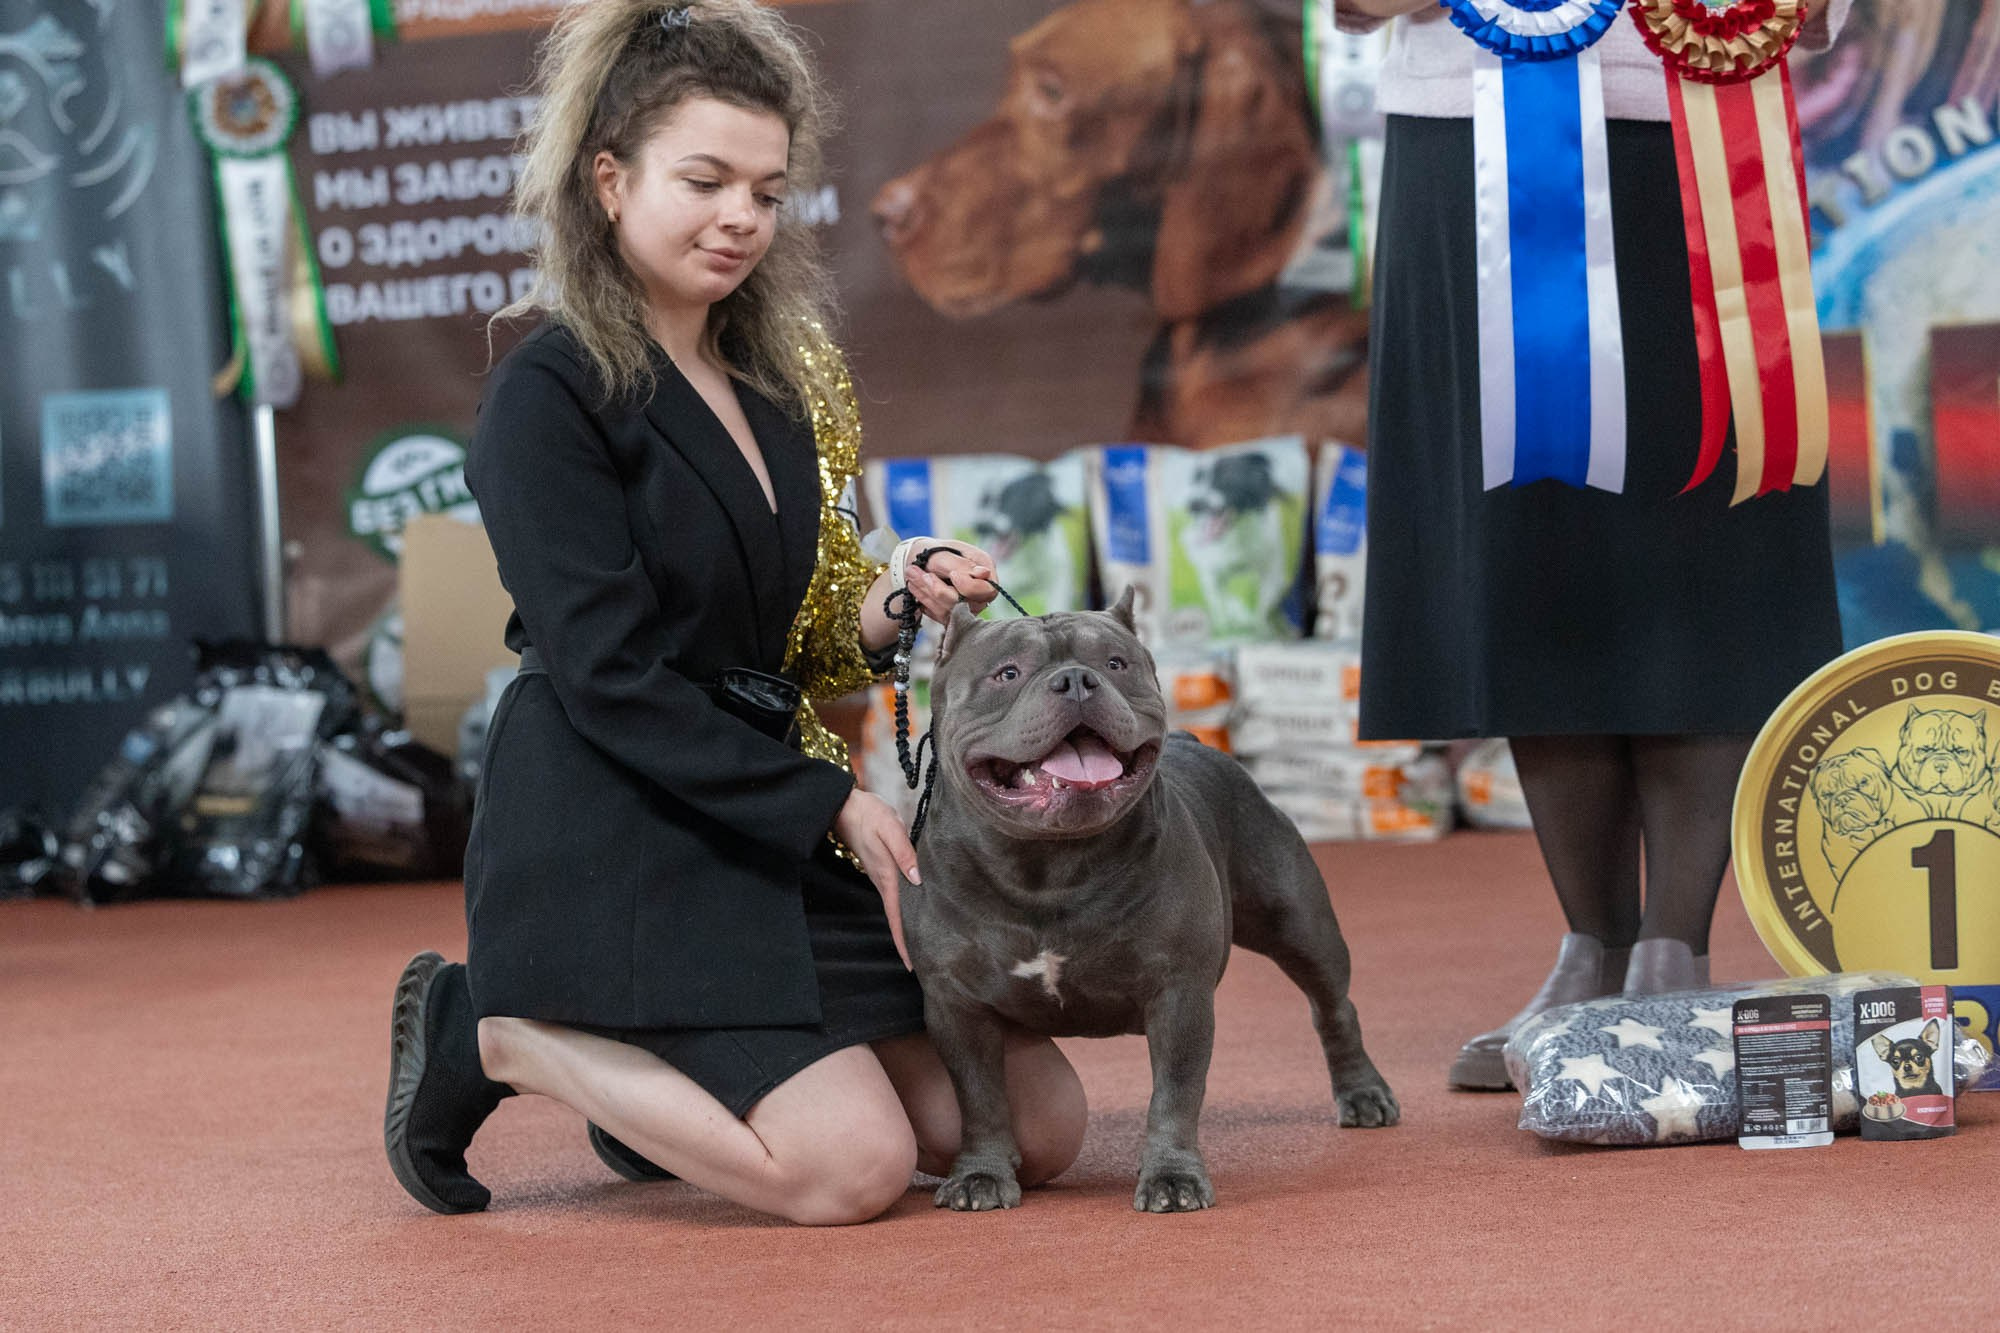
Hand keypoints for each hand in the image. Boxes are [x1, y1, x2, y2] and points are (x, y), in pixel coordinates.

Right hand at [834, 788, 918, 968]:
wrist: (846, 806)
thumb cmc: (869, 815)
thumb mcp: (889, 828)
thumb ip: (904, 852)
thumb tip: (918, 879)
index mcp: (887, 876)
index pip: (896, 916)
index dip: (904, 942)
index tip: (911, 965)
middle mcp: (884, 882)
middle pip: (897, 919)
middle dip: (908, 942)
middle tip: (925, 964)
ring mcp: (882, 877)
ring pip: (897, 909)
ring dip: (908, 927)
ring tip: (924, 945)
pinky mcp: (884, 870)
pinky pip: (897, 896)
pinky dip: (905, 909)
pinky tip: (916, 911)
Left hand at [909, 541, 997, 624]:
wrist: (922, 561)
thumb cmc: (936, 552)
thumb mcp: (947, 553)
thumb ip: (962, 564)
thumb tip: (983, 573)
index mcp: (987, 574)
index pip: (988, 591)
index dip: (969, 587)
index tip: (952, 575)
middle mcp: (980, 594)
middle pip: (966, 604)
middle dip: (939, 590)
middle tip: (915, 571)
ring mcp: (967, 608)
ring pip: (950, 611)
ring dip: (927, 594)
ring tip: (911, 575)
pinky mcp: (953, 616)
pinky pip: (940, 615)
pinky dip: (925, 600)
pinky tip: (915, 587)